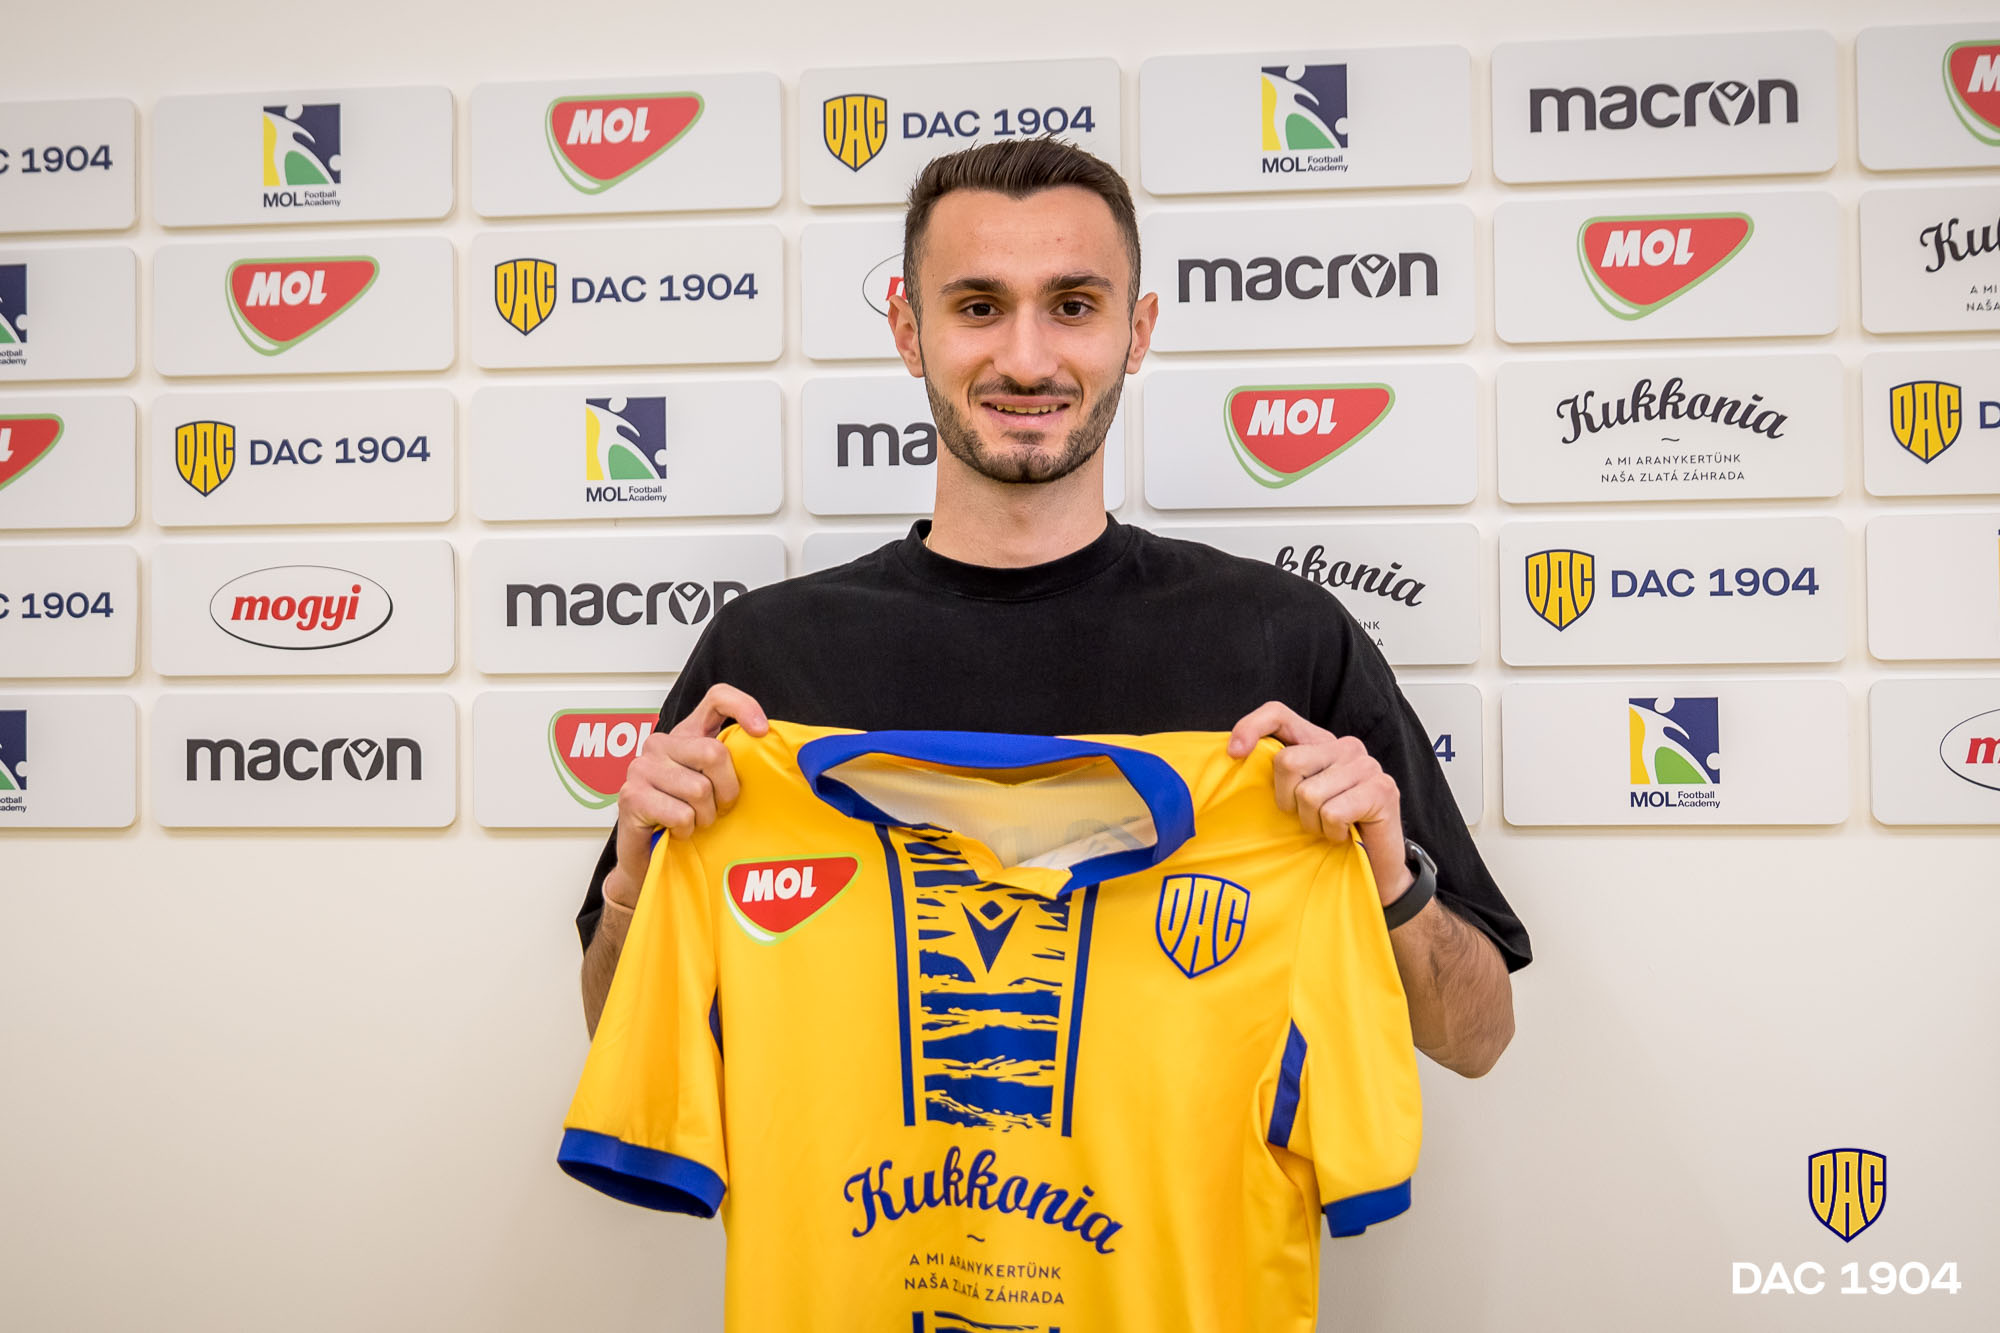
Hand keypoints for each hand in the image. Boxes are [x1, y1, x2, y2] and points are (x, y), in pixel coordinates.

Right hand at [603, 684, 768, 911]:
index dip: (744, 707)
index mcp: (685, 734)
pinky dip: (686, 830)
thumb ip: (732, 765)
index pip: (717, 698)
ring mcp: (641, 768)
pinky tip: (676, 831)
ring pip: (699, 790)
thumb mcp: (715, 786)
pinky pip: (681, 814)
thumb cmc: (685, 819)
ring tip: (693, 821)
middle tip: (718, 808)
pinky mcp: (631, 796)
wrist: (647, 857)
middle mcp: (660, 744)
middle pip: (714, 753)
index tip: (761, 732)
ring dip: (704, 817)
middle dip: (726, 791)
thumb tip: (770, 750)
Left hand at [1227, 701, 1412, 906]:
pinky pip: (1332, 812)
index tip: (1234, 753)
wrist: (1375, 867)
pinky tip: (1345, 834)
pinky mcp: (1382, 790)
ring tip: (1329, 827)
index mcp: (1321, 742)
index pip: (1279, 714)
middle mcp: (1346, 746)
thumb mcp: (1296, 799)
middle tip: (1307, 817)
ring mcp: (1367, 766)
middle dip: (1288, 800)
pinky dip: (1331, 832)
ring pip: (1309, 793)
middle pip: (1287, 761)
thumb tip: (1233, 758)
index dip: (1251, 726)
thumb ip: (1277, 776)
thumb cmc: (1330, 831)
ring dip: (1312, 823)